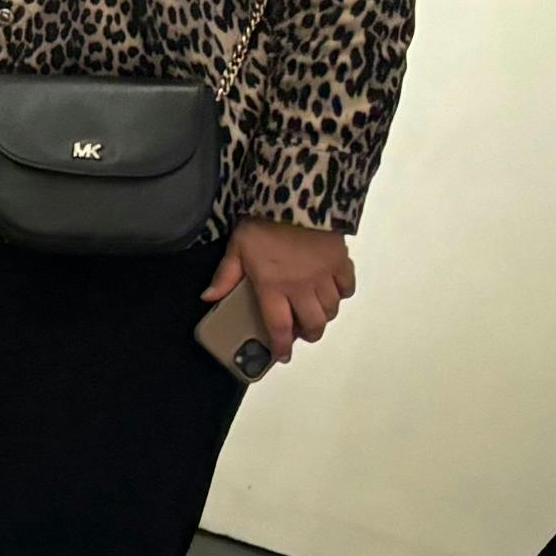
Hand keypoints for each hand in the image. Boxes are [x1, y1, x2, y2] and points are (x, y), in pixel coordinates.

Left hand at [206, 218, 353, 359]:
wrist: (296, 199)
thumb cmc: (261, 225)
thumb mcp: (237, 249)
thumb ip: (225, 276)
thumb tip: (208, 298)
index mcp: (273, 288)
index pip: (279, 327)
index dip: (281, 346)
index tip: (281, 356)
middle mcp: (301, 288)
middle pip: (313, 324)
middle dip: (309, 334)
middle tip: (301, 332)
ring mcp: (324, 277)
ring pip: (331, 309)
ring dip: (324, 316)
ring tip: (314, 311)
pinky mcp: (341, 263)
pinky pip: (347, 287)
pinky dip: (342, 294)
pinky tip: (332, 290)